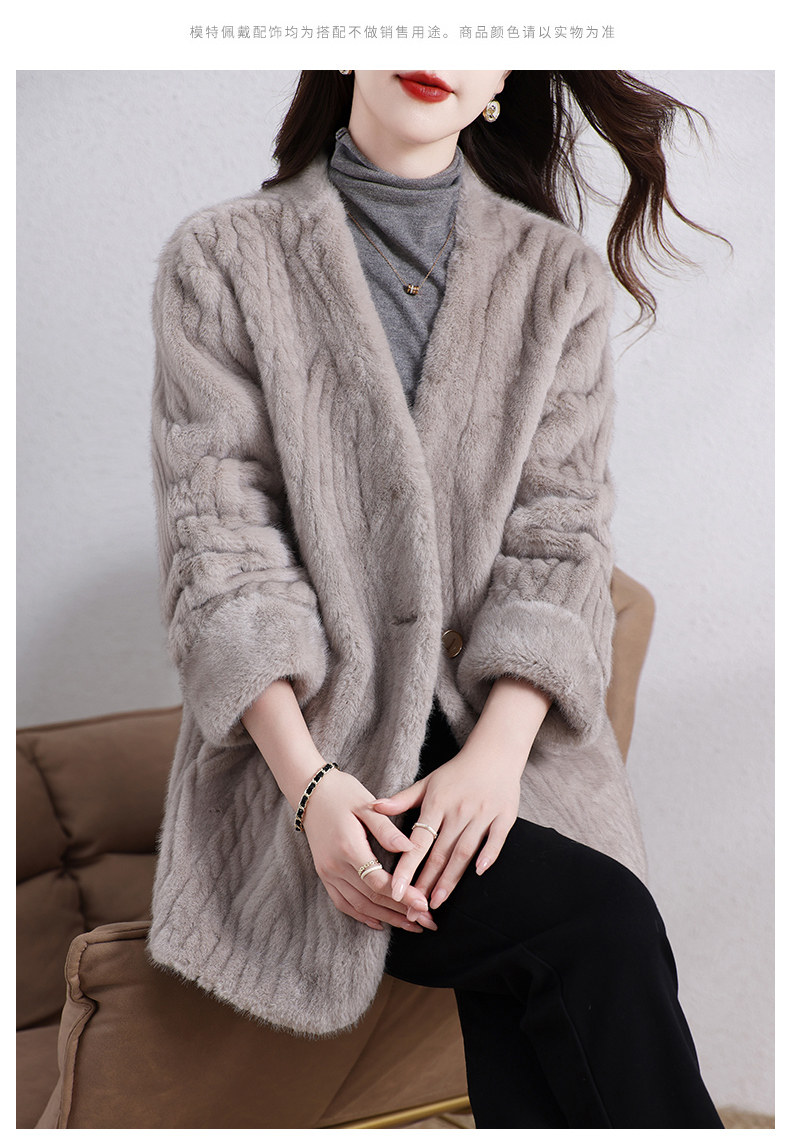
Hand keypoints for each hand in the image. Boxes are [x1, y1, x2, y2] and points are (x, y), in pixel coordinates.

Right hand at [300, 767, 437, 932]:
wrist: (310, 792)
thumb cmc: (342, 793)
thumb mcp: (367, 805)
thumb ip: (386, 829)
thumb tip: (409, 848)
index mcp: (348, 848)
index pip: (378, 881)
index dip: (403, 895)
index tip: (424, 903)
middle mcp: (335, 866)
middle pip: (372, 898)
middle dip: (402, 912)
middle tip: (427, 921)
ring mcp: (328, 873)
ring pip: (359, 906)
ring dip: (387, 918)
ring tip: (412, 925)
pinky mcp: (324, 874)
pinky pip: (343, 903)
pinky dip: (362, 916)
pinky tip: (380, 923)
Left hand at [371, 746, 522, 909]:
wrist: (495, 752)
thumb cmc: (457, 771)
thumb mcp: (427, 782)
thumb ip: (402, 799)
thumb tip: (374, 807)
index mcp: (437, 803)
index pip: (418, 841)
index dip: (406, 867)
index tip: (395, 889)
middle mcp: (459, 810)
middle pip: (440, 852)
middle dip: (426, 882)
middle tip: (415, 906)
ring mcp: (482, 814)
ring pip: (464, 852)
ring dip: (451, 878)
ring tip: (438, 901)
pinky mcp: (504, 817)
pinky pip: (496, 841)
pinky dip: (487, 856)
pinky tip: (477, 874)